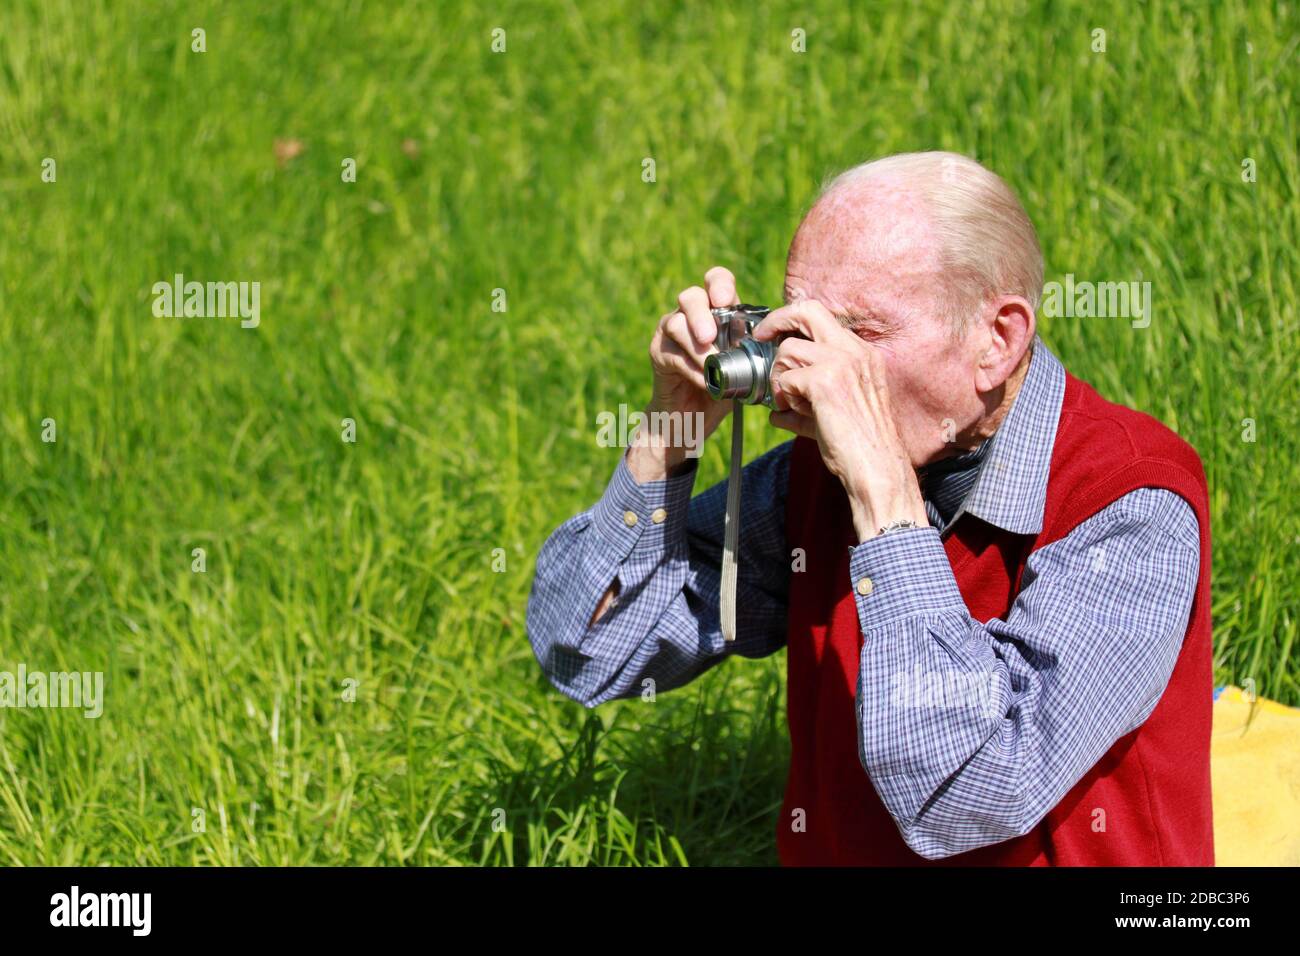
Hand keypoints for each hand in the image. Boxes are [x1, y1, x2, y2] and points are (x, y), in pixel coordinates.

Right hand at [626, 267, 737, 481]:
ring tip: (711, 365)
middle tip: (709, 336)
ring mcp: (670, 332)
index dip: (719, 284)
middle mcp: (691, 315)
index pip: (716, 281)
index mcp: (716, 311)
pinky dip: (692, 368)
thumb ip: (756, 349)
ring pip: (676, 323)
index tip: (724, 299)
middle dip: (701, 314)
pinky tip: (705, 382)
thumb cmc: (724, 387)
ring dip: (696, 346)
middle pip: (690, 296)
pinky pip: (673, 354)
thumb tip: (777, 340)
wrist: (694, 417)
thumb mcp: (746, 365)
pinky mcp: (659, 353)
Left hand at [752, 300, 928, 539]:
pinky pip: (787, 379)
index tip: (773, 334)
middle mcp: (855, 351)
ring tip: (789, 402)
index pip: (822, 317)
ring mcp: (842, 363)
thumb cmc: (859, 447)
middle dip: (776, 320)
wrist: (876, 468)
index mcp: (862, 354)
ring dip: (780, 376)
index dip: (792, 320)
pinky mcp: (826, 382)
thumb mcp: (835, 414)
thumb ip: (806, 404)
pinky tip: (794, 413)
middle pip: (807, 310)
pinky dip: (784, 396)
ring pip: (788, 350)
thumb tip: (775, 411)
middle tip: (761, 338)